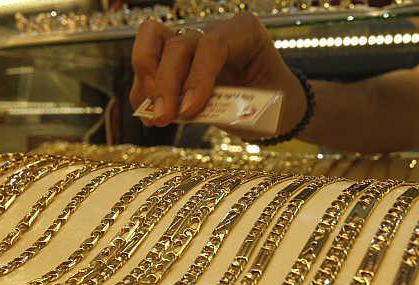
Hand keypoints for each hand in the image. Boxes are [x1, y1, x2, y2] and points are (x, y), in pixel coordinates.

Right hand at [129, 12, 306, 137]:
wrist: (275, 104)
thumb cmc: (276, 103)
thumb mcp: (265, 107)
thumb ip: (232, 108)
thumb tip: (190, 113)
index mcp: (245, 32)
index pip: (212, 45)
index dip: (196, 78)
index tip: (188, 112)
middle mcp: (214, 30)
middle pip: (177, 45)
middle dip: (165, 84)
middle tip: (164, 119)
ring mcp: (191, 40)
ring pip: (151, 39)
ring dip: (146, 81)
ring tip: (153, 116)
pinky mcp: (175, 59)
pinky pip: (147, 65)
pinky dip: (143, 92)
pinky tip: (149, 117)